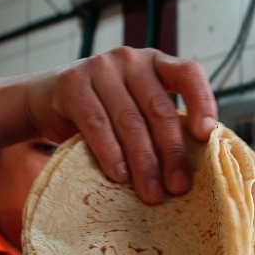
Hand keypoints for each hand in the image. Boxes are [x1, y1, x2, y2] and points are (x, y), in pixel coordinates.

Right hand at [23, 46, 217, 204]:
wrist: (48, 101)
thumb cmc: (104, 112)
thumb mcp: (136, 108)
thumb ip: (160, 124)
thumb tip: (189, 171)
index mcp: (156, 63)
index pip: (188, 74)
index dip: (202, 102)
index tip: (206, 136)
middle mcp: (131, 60)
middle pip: (159, 109)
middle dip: (171, 152)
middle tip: (178, 188)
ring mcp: (101, 68)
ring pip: (129, 120)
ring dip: (143, 162)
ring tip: (151, 193)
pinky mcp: (73, 84)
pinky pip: (97, 124)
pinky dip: (110, 153)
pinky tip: (120, 176)